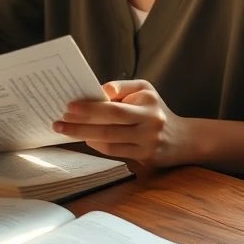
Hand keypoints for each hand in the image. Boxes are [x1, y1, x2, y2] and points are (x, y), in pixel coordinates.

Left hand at [53, 80, 191, 166]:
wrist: (183, 138)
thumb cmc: (155, 109)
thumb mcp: (144, 89)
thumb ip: (121, 87)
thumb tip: (99, 91)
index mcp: (147, 103)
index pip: (114, 107)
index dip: (90, 108)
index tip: (69, 106)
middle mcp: (149, 123)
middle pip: (109, 126)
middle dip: (80, 124)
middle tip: (59, 122)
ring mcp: (148, 143)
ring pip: (109, 142)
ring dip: (85, 136)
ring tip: (67, 130)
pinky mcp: (145, 157)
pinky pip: (115, 152)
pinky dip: (98, 146)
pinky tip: (86, 138)